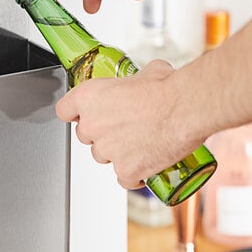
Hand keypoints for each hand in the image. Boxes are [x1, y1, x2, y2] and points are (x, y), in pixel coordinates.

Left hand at [55, 60, 201, 188]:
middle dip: (102, 134)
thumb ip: (132, 82)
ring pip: (103, 157)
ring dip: (117, 154)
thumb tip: (141, 83)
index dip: (76, 113)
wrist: (186, 108)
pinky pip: (124, 178)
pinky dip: (134, 175)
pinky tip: (146, 165)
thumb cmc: (167, 88)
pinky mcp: (125, 170)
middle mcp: (92, 126)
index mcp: (89, 98)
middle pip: (85, 137)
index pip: (64, 111)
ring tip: (140, 143)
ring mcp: (107, 151)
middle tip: (125, 127)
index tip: (86, 114)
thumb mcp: (145, 73)